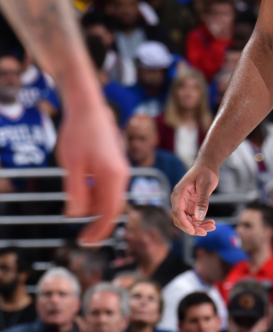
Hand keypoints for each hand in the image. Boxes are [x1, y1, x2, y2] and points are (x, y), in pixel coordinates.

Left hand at [56, 101, 129, 243]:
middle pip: (113, 208)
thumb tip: (77, 215)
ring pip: (110, 198)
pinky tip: (82, 192)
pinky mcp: (115, 164)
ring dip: (95, 208)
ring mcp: (120, 168)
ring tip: (75, 208)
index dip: (98, 231)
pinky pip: (109, 187)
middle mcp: (122, 174)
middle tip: (82, 238)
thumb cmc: (78, 135)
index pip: (109, 213)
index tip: (86, 243)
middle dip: (98, 224)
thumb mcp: (71, 166)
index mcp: (113, 177)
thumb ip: (76, 192)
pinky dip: (97, 196)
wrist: (88, 108)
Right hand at [170, 164, 218, 235]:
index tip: (193, 231)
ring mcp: (184, 204)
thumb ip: (203, 200)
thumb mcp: (205, 185)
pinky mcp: (191, 206)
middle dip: (192, 228)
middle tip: (205, 232)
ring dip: (198, 226)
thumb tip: (199, 217)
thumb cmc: (205, 172)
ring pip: (188, 221)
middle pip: (181, 219)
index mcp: (179, 194)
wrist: (207, 166)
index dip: (184, 223)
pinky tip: (211, 223)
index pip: (177, 212)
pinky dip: (201, 222)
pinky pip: (193, 218)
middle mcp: (179, 200)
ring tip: (212, 227)